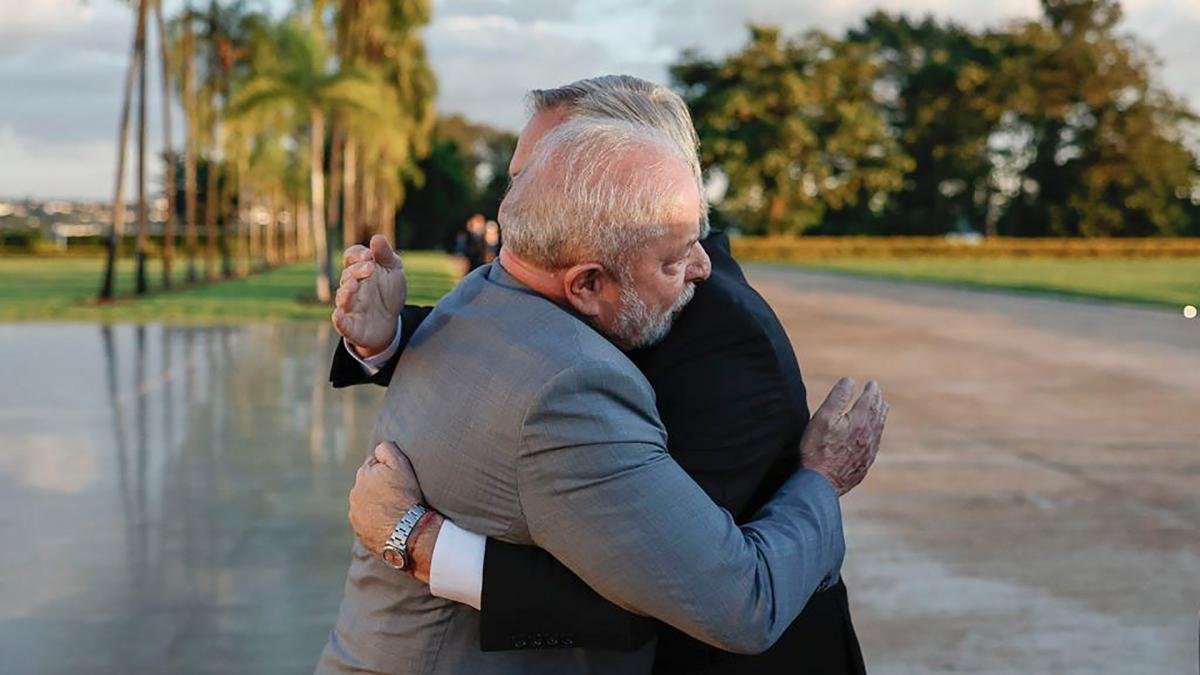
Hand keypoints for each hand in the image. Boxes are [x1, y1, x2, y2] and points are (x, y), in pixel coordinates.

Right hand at [332, 235, 407, 357]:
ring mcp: (349, 306)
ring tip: (354, 286)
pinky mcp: (350, 326)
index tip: (370, 255)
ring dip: (346, 291)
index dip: (357, 254)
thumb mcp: (394, 271)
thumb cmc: (390, 293)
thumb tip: (376, 238)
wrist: (392, 322)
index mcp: (359, 269)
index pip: (350, 256)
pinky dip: (338, 318)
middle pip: (347, 275)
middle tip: (370, 268)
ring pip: (341, 297)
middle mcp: (350, 286)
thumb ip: (386, 255)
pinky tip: (338, 313)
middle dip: (357, 271)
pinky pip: (340, 322)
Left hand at [348, 441, 442, 581]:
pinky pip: (366, 521)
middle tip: (397, 495)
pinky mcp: (358, 530)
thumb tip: (378, 448)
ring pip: (365, 503)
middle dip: (379, 487)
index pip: (374, 466)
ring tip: (393, 510)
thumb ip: (386, 449)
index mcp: (363, 474)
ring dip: (375, 504)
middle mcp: (355, 492)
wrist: (406, 531)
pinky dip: (374, 520)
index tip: (397, 480)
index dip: (387, 471)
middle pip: (368, 484)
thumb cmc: (405, 496)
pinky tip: (388, 523)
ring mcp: (355, 513)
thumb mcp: (401, 464)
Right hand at [800, 378, 888, 495]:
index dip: (871, 390)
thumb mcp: (822, 418)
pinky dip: (876, 432)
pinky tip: (873, 434)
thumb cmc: (818, 449)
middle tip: (877, 392)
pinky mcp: (865, 464)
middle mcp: (869, 436)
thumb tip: (850, 381)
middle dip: (878, 401)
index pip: (870, 401)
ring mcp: (869, 451)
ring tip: (881, 408)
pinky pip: (875, 443)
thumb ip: (837, 398)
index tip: (872, 383)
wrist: (821, 483)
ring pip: (879, 428)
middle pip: (878, 414)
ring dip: (880, 415)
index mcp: (860, 422)